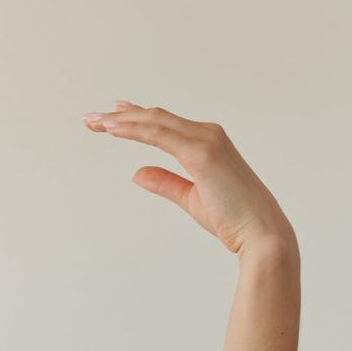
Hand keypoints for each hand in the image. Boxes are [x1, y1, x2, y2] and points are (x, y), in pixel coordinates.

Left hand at [82, 100, 295, 254]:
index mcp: (208, 144)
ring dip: (121, 120)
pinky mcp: (202, 153)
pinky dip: (134, 129)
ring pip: (155, 122)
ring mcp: (207, 141)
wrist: (260, 234)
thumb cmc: (233, 220)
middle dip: (121, 116)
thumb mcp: (191, 199)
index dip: (136, 118)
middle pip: (156, 118)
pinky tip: (112, 130)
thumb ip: (166, 183)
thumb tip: (137, 173)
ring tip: (93, 122)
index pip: (165, 125)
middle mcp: (208, 135)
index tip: (111, 116)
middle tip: (90, 119)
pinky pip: (159, 135)